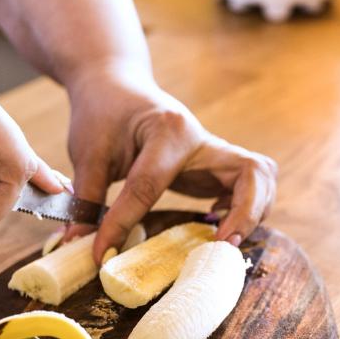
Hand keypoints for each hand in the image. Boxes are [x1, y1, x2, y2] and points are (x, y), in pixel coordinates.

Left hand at [67, 64, 276, 261]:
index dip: (123, 224)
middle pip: (251, 173)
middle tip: (221, 245)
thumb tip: (77, 243)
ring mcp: (215, 149)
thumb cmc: (102, 114)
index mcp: (168, 130)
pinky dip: (247, 206)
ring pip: (261, 177)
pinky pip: (252, 184)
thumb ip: (87, 198)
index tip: (103, 254)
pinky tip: (218, 223)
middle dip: (245, 214)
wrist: (116, 84)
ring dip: (254, 211)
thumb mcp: (87, 152)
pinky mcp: (217, 162)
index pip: (150, 186)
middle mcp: (202, 138)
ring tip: (224, 241)